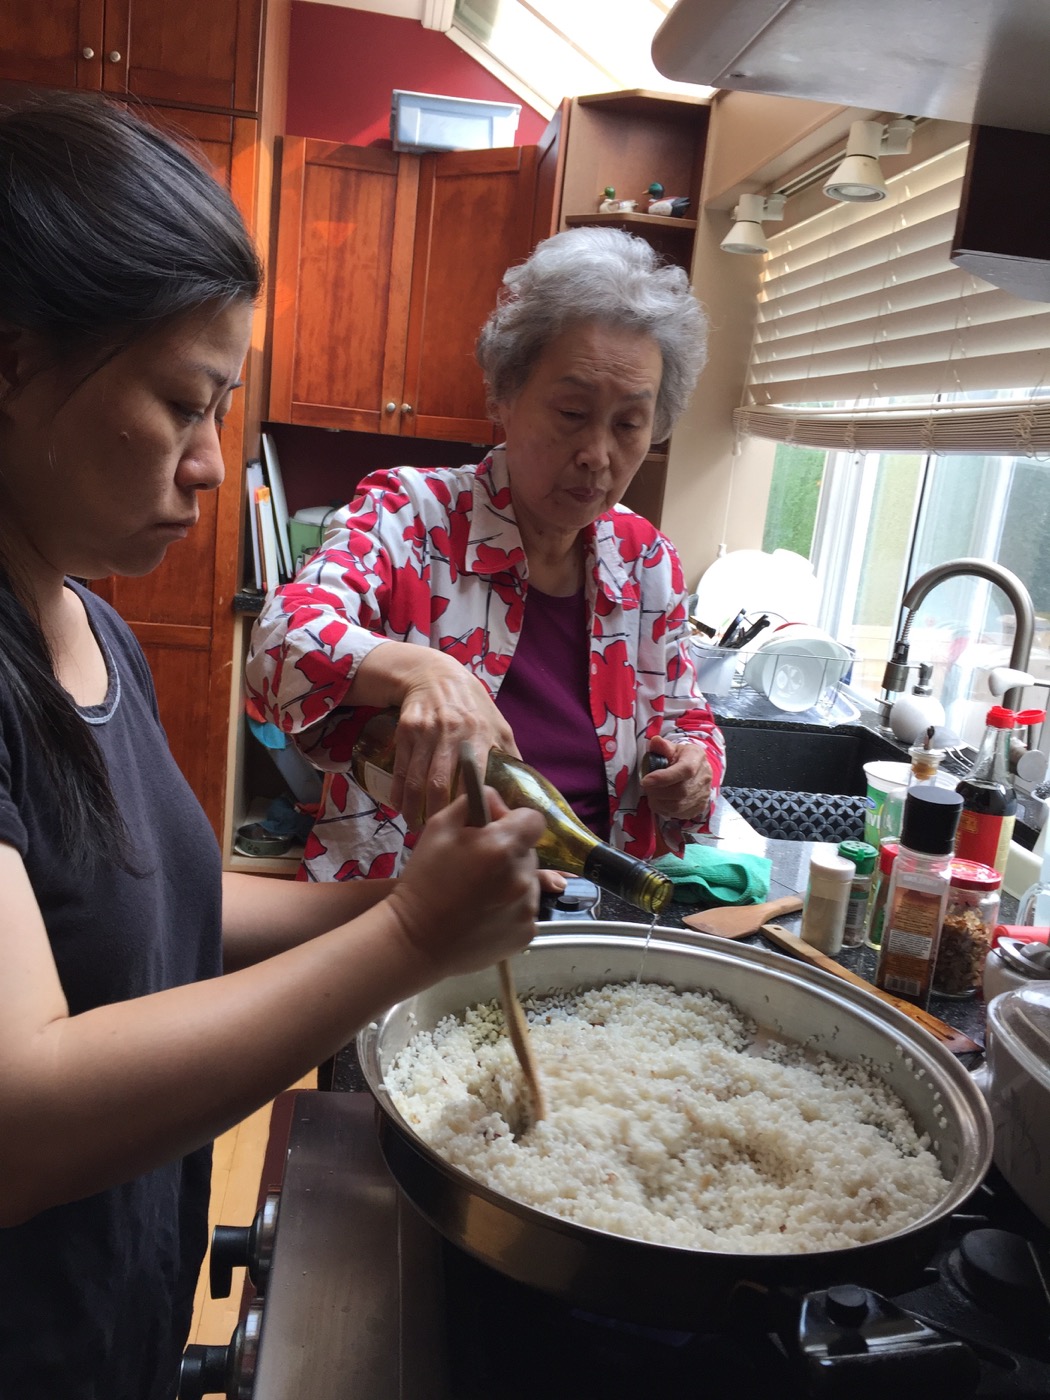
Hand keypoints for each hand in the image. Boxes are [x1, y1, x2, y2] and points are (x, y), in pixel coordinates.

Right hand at [387, 790, 543, 978]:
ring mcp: (528, 909)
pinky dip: (510, 908)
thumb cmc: (423, 881)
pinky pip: (525, 909)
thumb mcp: (438, 828)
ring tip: (478, 892)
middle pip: (529, 851)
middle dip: (510, 851)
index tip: (493, 830)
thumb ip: (471, 803)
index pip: (533, 819)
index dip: (514, 820)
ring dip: (511, 880)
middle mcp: (523, 878)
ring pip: (529, 881)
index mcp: (503, 847)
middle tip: (478, 864)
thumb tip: (493, 800)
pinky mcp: (527, 934)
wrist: (415, 941)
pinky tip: (483, 913)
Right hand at [391, 655, 517, 829]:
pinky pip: (399, 768)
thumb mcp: (497, 724)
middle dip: (436, 814)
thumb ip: (509, 755)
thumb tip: (525, 789)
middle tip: (438, 835)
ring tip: (416, 827)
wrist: (434, 673)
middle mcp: (452, 732)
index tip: (469, 828)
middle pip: (440, 784)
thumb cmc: (472, 704)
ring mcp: (426, 731)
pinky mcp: (405, 730)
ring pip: (416, 779)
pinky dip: (397, 791)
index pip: (476, 777)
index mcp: (480, 734)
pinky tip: (399, 807)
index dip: (470, 805)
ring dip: (413, 808)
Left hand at [641, 734, 712, 822]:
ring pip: (678, 805)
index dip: (663, 778)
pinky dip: (664, 809)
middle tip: (647, 786)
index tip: (645, 780)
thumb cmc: (681, 757)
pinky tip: (659, 801)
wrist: (698, 769)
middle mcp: (703, 777)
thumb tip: (655, 742)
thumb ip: (662, 746)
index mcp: (696, 758)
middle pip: (679, 791)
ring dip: (659, 801)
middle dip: (657, 791)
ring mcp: (703, 794)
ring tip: (652, 793)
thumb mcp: (673, 748)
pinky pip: (679, 814)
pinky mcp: (699, 807)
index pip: (684, 770)